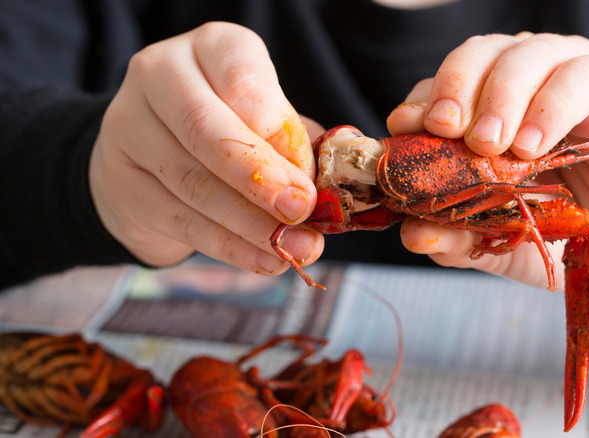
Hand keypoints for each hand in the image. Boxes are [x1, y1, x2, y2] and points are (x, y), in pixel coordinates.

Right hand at [89, 22, 323, 275]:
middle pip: (208, 131)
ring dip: (251, 225)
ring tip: (296, 249)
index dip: (279, 132)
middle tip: (300, 212)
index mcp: (210, 48)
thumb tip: (334, 187)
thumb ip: (296, 143)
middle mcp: (160, 75)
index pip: (243, 80)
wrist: (150, 152)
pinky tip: (265, 260)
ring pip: (193, 183)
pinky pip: (180, 220)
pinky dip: (230, 247)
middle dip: (261, 179)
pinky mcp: (120, 181)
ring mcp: (129, 127)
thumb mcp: (266, 118)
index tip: (309, 177)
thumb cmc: (229, 127)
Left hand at [387, 33, 588, 291]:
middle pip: (476, 55)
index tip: (405, 130)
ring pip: (522, 54)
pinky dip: (550, 106)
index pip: (441, 87)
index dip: (420, 102)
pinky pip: (578, 76)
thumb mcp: (498, 240)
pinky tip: (533, 145)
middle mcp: (521, 80)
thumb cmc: (561, 229)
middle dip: (455, 89)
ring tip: (494, 146)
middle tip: (450, 132)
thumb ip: (457, 236)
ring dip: (500, 97)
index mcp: (484, 107)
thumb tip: (411, 234)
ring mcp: (565, 74)